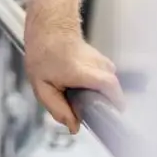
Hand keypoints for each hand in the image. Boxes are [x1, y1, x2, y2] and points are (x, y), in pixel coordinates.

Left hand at [23, 18, 122, 133]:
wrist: (49, 29)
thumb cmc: (44, 54)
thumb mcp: (42, 86)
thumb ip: (57, 109)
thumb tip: (74, 127)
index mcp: (82, 72)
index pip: (111, 87)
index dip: (115, 104)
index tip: (111, 116)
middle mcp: (98, 65)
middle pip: (114, 92)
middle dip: (104, 105)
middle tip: (88, 109)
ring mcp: (103, 62)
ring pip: (111, 87)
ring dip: (100, 96)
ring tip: (81, 95)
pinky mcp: (104, 62)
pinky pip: (108, 81)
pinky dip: (98, 88)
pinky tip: (83, 86)